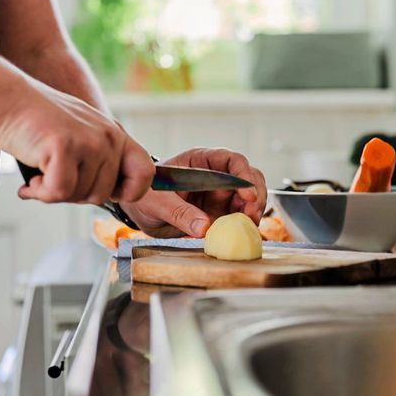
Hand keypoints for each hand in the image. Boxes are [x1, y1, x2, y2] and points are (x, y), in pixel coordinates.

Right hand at [0, 78, 154, 202]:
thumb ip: (100, 159)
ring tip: (40, 171)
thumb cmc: (36, 122)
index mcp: (115, 133)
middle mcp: (108, 136)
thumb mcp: (80, 134)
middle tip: (53, 178)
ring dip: (54, 192)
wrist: (4, 98)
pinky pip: (59, 192)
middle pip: (103, 194)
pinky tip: (31, 181)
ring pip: (79, 196)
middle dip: (75, 195)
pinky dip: (40, 192)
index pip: (145, 173)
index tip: (108, 195)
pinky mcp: (65, 148)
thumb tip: (113, 195)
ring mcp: (89, 141)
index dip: (129, 192)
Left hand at [120, 147, 266, 237]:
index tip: (247, 194)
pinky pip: (239, 218)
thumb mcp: (157, 202)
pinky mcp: (220, 214)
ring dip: (253, 212)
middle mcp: (216, 176)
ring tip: (248, 227)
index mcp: (201, 161)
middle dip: (255, 196)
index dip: (244, 175)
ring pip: (249, 199)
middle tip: (251, 216)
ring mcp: (220, 195)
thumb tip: (204, 227)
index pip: (231, 160)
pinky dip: (245, 226)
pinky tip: (242, 235)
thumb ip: (179, 212)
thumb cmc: (146, 196)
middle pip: (249, 178)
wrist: (140, 212)